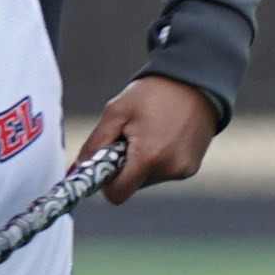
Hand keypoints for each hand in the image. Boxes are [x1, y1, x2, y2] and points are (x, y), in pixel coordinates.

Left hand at [89, 72, 222, 202]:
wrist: (196, 81)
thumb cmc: (154, 93)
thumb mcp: (116, 112)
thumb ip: (95, 144)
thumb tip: (78, 169)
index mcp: (148, 156)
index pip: (117, 194)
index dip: (106, 182)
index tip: (106, 162)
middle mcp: (169, 168)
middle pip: (132, 185)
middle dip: (125, 167)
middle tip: (131, 137)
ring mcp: (184, 170)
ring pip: (148, 179)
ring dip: (143, 162)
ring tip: (151, 132)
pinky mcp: (192, 167)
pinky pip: (164, 172)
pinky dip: (158, 159)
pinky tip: (164, 135)